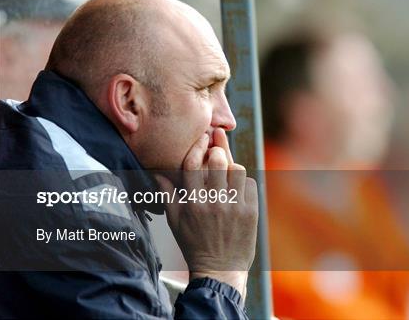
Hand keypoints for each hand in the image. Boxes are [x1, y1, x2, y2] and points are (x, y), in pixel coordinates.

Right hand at [156, 128, 257, 298]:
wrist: (220, 269)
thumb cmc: (194, 244)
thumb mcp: (175, 221)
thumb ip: (168, 195)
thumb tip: (158, 173)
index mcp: (192, 202)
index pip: (194, 163)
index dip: (199, 146)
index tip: (203, 138)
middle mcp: (213, 202)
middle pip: (218, 161)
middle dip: (218, 151)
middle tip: (217, 151)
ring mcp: (234, 207)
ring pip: (237, 169)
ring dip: (232, 167)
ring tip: (228, 173)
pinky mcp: (251, 212)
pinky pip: (250, 184)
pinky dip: (244, 183)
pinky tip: (237, 190)